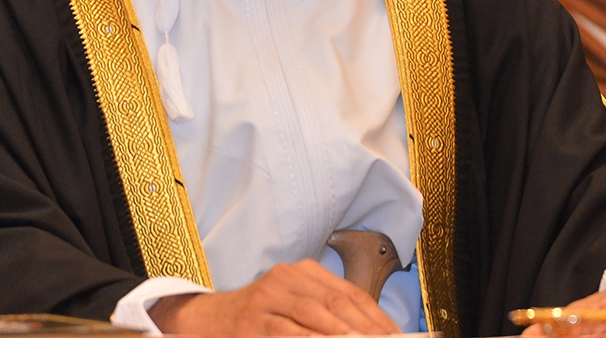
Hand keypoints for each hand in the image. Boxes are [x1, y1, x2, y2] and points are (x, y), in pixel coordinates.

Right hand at [148, 259, 400, 334]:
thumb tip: (371, 333)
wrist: (209, 321)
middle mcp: (288, 277)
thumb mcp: (297, 309)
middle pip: (337, 303)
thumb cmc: (261, 319)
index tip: (396, 337)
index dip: (377, 318)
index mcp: (305, 273)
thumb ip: (330, 317)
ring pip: (315, 315)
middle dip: (365, 328)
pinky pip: (287, 331)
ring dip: (342, 335)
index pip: (351, 294)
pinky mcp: (253, 319)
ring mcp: (269, 296)